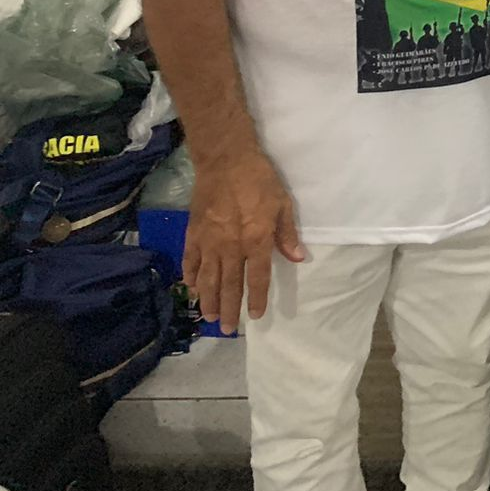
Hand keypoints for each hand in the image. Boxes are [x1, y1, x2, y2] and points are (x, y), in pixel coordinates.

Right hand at [182, 150, 303, 334]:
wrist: (226, 160)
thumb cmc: (259, 180)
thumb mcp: (283, 204)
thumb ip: (287, 234)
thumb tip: (298, 259)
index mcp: (255, 241)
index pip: (256, 278)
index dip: (256, 299)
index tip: (255, 316)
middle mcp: (231, 248)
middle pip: (229, 285)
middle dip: (229, 309)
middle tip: (226, 330)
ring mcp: (209, 242)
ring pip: (206, 279)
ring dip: (208, 300)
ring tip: (209, 317)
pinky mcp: (193, 233)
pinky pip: (190, 261)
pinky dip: (190, 277)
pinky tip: (191, 288)